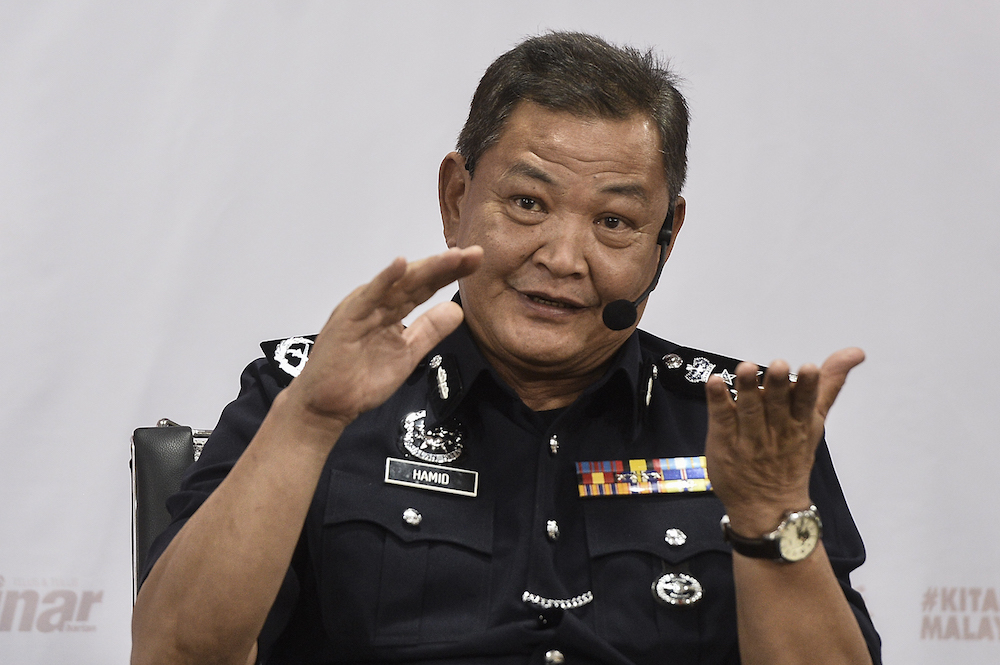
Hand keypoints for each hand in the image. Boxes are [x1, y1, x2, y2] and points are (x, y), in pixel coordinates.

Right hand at [282, 246, 482, 434]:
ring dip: (426, 268)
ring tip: (452, 256)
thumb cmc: (361, 379)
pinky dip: (384, 280)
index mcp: (391, 309)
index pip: (426, 287)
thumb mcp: (407, 354)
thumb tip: (458, 311)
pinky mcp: (348, 319)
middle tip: (475, 253)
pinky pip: (369, 297)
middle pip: (417, 280)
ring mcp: (363, 309)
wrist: (329, 406)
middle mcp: (378, 303)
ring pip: (399, 284)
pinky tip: (401, 265)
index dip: (450, 274)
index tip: (477, 262)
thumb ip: (429, 331)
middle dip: (446, 266)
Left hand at [704, 348, 863, 535]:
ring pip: (749, 411)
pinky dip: (717, 400)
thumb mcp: (815, 421)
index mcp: (800, 424)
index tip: (809, 368)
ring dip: (747, 389)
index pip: (805, 403)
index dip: (807, 386)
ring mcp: (749, 438)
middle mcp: (776, 431)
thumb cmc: (792, 457)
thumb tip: (855, 353)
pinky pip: (720, 419)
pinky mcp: (724, 441)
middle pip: (777, 405)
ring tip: (745, 368)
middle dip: (778, 386)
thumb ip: (829, 384)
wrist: (769, 507)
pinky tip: (714, 382)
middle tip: (779, 365)